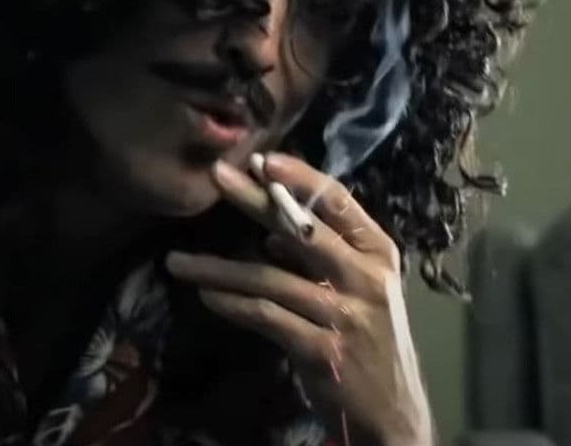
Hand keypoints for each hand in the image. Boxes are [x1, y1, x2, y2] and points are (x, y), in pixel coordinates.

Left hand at [163, 153, 433, 445]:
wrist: (393, 410)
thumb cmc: (369, 340)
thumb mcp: (358, 290)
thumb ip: (322, 260)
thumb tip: (272, 234)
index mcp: (378, 252)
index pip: (338, 201)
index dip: (299, 177)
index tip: (261, 159)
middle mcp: (366, 277)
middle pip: (301, 229)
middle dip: (255, 200)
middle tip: (216, 176)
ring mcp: (346, 314)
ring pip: (270, 278)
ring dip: (218, 268)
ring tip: (177, 262)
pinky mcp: (323, 350)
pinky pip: (267, 317)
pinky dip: (232, 304)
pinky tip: (206, 295)